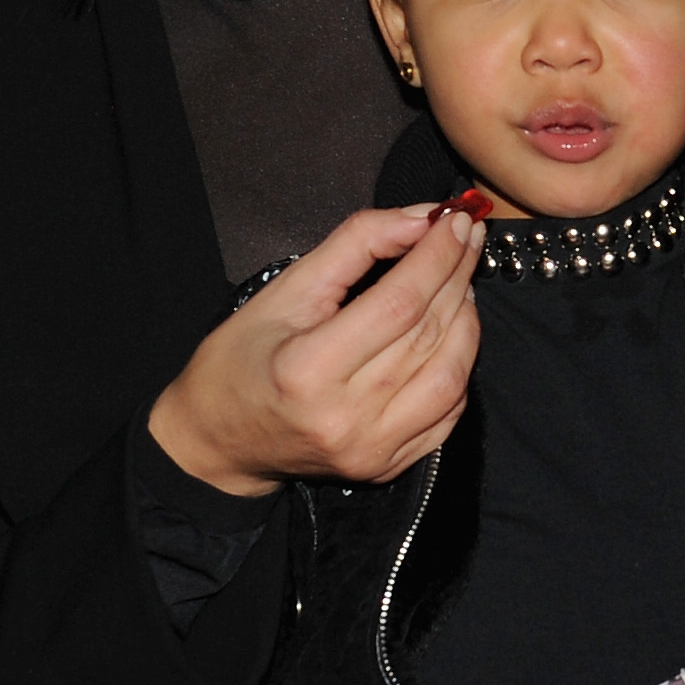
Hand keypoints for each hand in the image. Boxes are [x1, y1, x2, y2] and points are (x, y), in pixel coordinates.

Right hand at [149, 206, 484, 495]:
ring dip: (467, 321)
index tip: (456, 220)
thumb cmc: (243, 357)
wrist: (218, 439)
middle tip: (466, 238)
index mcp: (307, 369)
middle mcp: (344, 417)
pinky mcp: (386, 466)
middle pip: (428, 334)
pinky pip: (448, 413)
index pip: (399, 302)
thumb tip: (423, 218)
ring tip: (459, 284)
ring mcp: (370, 449)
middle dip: (457, 276)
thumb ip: (356, 244)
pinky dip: (459, 366)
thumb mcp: (287, 288)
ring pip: (450, 375)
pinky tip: (451, 335)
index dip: (437, 256)